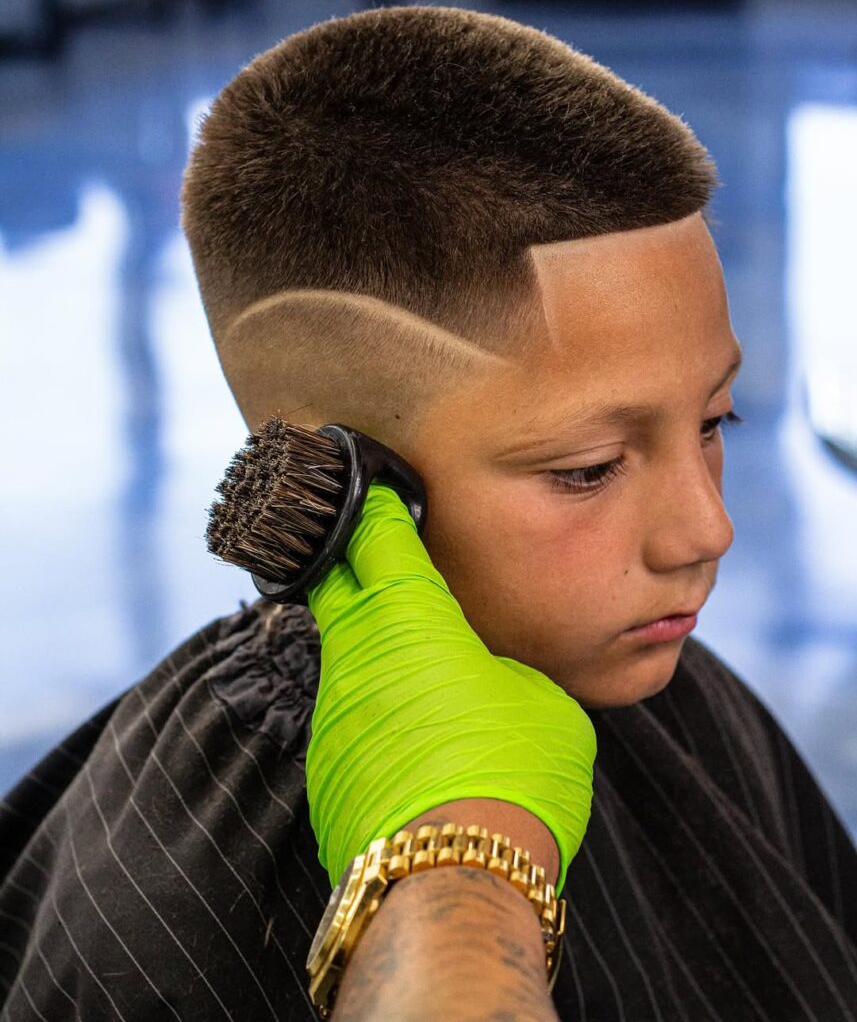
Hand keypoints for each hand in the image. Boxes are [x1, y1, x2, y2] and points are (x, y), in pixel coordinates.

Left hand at [305, 483, 595, 892]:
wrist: (456, 880)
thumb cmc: (512, 774)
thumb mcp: (537, 697)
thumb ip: (499, 665)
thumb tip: (479, 672)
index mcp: (408, 616)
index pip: (376, 534)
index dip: (380, 508)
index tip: (383, 494)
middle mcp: (356, 652)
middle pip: (340, 585)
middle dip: (358, 564)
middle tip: (385, 558)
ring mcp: (332, 712)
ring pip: (345, 655)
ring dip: (373, 646)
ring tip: (420, 664)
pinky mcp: (326, 766)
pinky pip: (348, 716)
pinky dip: (374, 709)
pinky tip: (415, 736)